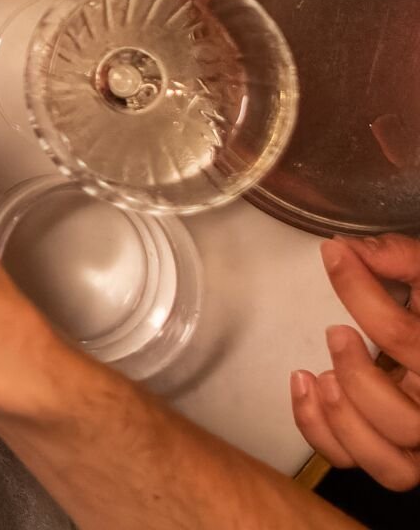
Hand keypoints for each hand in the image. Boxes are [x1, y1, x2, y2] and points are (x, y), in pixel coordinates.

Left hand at [293, 235, 419, 490]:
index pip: (407, 338)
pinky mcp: (394, 454)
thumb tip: (349, 249)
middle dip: (360, 380)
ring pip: (387, 461)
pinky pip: (357, 463)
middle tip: (334, 333)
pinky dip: (322, 434)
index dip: (362, 293)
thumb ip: (399, 257)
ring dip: (342, 419)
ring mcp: (418, 442)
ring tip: (315, 375)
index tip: (334, 255)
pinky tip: (304, 389)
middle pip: (405, 423)